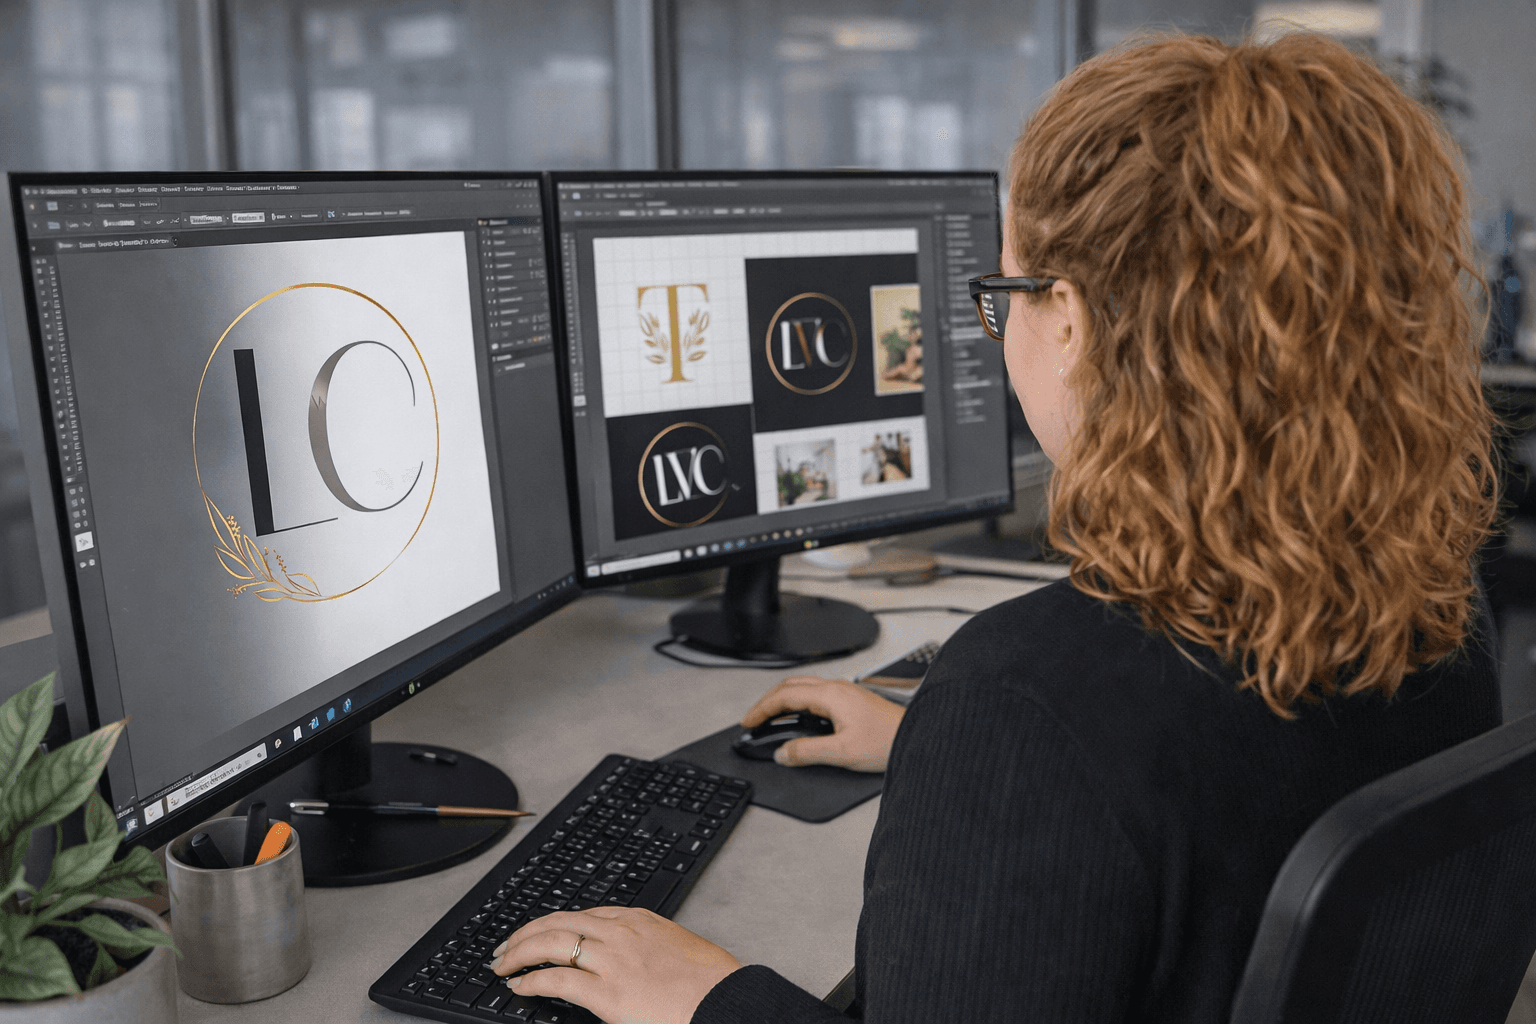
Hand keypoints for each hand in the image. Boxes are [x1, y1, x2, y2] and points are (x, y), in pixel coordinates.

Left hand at [492, 908, 740, 1023]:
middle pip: (558, 921)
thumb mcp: (678, 951)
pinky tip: (520, 987)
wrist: (727, 1001)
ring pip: (550, 943)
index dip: (552, 923)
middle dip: (525, 932)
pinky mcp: (608, 993)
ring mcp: (613, 961)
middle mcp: (621, 933)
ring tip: (502, 964)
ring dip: (519, 952)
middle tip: (505, 947)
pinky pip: (557, 979)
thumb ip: (649, 950)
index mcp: (639, 921)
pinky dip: (532, 981)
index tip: (539, 933)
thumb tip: (634, 964)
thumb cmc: (712, 984)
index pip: (583, 913)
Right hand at [742, 675, 904, 771]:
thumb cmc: (888, 740)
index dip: (762, 708)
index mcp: (831, 696)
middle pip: (792, 685)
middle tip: (755, 718)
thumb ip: (808, 752)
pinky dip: (799, 701)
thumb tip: (783, 753)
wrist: (917, 735)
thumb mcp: (842, 752)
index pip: (785, 696)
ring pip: (805, 687)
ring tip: (772, 716)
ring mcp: (845, 691)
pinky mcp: (852, 699)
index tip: (748, 721)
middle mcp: (837, 688)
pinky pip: (817, 693)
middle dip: (769, 700)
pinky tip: (800, 716)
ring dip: (784, 699)